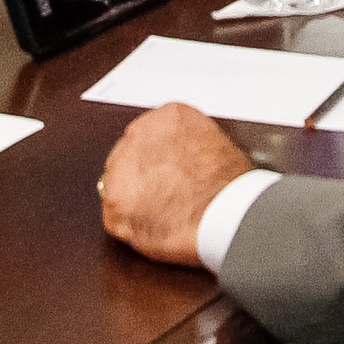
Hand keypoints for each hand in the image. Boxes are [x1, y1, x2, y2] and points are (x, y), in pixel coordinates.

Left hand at [99, 102, 254, 267]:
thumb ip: (187, 143)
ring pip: (117, 184)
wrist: (225, 214)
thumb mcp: (215, 143)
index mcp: (166, 117)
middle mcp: (138, 137)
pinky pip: (115, 215)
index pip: (149, 133)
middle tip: (164, 194)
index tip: (165, 170)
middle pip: (129, 156)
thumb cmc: (228, 186)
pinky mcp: (115, 203)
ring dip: (134, 198)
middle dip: (142, 175)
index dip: (158, 158)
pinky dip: (130, 225)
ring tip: (162, 212)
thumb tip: (182, 157)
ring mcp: (121, 170)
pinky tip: (153, 226)